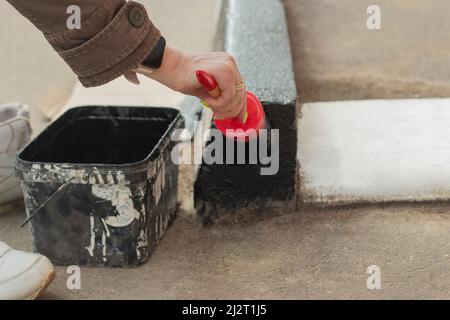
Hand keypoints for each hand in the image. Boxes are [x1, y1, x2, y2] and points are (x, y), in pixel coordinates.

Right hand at [127, 46, 245, 119]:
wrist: (172, 68)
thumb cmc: (186, 78)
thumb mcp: (209, 89)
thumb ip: (222, 96)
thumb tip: (234, 111)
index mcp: (228, 65)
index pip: (241, 89)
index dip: (241, 106)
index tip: (240, 118)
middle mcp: (230, 63)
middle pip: (241, 94)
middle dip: (231, 110)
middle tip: (219, 115)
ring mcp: (228, 65)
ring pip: (235, 97)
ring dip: (222, 106)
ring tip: (209, 102)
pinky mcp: (223, 70)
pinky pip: (228, 96)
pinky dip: (217, 102)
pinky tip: (207, 98)